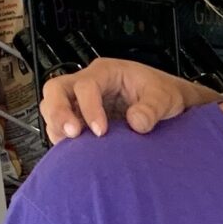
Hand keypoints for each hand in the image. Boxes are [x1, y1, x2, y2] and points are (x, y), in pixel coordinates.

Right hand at [40, 57, 205, 141]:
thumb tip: (136, 122)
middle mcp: (90, 84)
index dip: (89, 108)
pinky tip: (73, 152)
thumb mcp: (165, 98)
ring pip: (52, 106)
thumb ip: (152, 108)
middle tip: (72, 134)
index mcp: (107, 72)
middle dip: (58, 111)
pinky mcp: (82, 120)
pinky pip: (61, 125)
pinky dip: (61, 137)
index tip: (101, 131)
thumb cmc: (164, 95)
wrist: (169, 107)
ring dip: (57, 126)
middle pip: (56, 89)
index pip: (85, 85)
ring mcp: (82, 102)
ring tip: (70, 147)